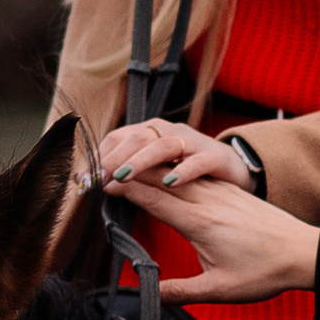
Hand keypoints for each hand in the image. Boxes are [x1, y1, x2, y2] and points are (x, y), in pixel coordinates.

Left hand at [100, 116, 244, 196]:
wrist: (233, 170)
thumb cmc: (188, 171)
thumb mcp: (157, 170)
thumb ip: (132, 173)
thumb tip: (99, 186)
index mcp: (151, 133)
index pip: (118, 137)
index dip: (100, 156)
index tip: (86, 179)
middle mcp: (169, 132)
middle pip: (137, 138)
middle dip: (115, 157)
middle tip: (100, 177)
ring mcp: (192, 142)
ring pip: (163, 145)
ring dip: (140, 160)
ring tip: (123, 176)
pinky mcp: (214, 156)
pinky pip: (198, 161)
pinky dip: (183, 171)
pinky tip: (170, 183)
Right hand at [103, 160, 319, 303]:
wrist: (304, 252)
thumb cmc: (264, 272)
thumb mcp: (220, 289)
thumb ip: (181, 292)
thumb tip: (150, 295)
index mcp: (200, 222)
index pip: (154, 197)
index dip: (126, 188)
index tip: (102, 183)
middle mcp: (207, 200)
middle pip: (159, 177)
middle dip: (128, 171)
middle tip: (101, 168)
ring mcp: (219, 192)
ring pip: (175, 171)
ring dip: (147, 166)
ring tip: (123, 164)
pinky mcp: (229, 190)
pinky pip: (192, 174)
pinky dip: (170, 170)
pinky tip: (160, 170)